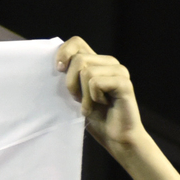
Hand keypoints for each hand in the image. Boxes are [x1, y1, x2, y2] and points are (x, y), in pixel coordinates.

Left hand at [54, 37, 145, 154]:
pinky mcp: (124, 83)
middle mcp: (109, 62)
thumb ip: (69, 75)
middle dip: (71, 83)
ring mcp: (119, 71)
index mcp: (96, 62)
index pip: (76, 42)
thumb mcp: (76, 92)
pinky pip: (96, 83)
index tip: (58, 70)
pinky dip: (93, 98)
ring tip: (92, 104)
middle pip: (78, 59)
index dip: (63, 53)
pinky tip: (103, 104)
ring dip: (83, 94)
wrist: (115, 137)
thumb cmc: (95, 116)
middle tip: (80, 99)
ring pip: (86, 71)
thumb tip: (56, 63)